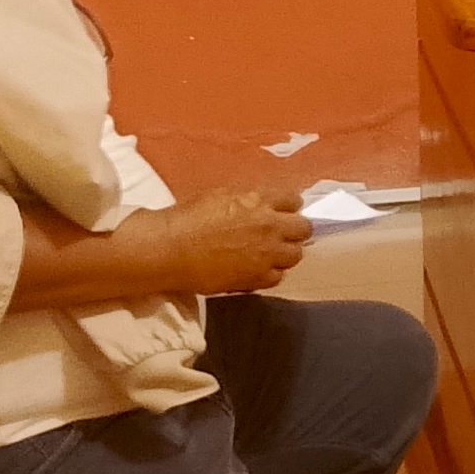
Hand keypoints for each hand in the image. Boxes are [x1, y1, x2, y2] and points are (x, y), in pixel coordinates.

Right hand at [124, 187, 308, 294]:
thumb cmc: (188, 217)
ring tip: (268, 254)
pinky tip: (255, 270)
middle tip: (279, 234)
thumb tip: (261, 205)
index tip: (279, 212)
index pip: (294, 200)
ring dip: (285, 253)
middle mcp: (271, 226)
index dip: (287, 207)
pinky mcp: (258, 278)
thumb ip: (248, 200)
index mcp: (260, 200)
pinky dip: (269, 273)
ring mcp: (267, 254)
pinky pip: (277, 277)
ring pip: (296, 255)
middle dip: (294, 230)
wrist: (170, 249)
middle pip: (304, 229)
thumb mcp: (221, 195)